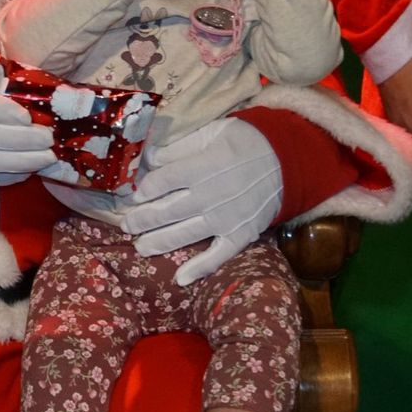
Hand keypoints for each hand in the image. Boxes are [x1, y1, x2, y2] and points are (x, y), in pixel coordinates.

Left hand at [120, 117, 281, 285]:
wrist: (286, 160)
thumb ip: (178, 147)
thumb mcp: (210, 132)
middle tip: (126, 226)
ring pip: (185, 234)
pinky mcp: (241, 234)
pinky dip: (200, 268)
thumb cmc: (243, 142)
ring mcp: (226, 218)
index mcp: (202, 167)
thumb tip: (147, 158)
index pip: (164, 181)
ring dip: (159, 243)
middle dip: (143, 220)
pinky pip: (219, 255)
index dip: (145, 190)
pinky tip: (181, 279)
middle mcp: (211, 195)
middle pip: (168, 210)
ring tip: (139, 248)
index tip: (134, 196)